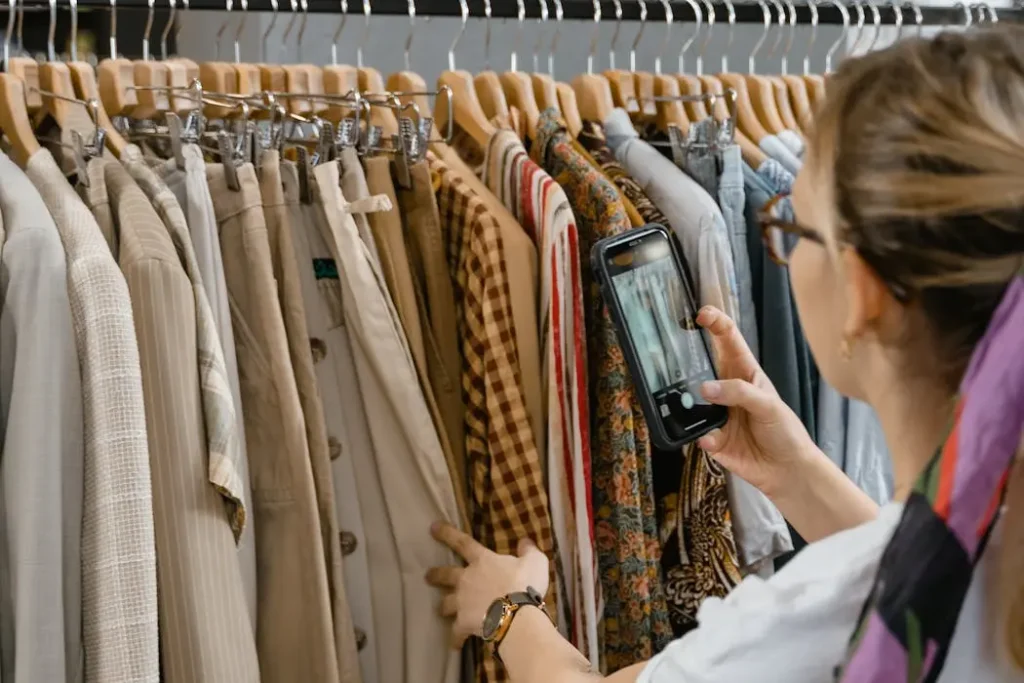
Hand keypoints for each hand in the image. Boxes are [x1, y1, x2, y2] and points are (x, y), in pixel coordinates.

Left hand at [426, 523, 549, 647]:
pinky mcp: (463, 622)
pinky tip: (456, 645)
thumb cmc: (525, 584)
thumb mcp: (535, 562)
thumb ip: (529, 551)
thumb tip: (525, 542)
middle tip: (427, 576)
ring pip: (446, 603)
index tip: (432, 528)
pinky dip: (456, 639)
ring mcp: (462, 601)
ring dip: (443, 606)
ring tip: (441, 610)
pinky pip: (456, 633)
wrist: (516, 615)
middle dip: (435, 575)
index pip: (462, 542)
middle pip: (446, 575)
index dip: (447, 533)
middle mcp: (467, 579)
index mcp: (482, 561)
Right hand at [695, 306, 818, 498]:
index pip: (728, 341)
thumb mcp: (769, 405)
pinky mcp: (711, 438)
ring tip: (693, 402)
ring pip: (692, 401)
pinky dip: (704, 436)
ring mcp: (716, 414)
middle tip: (672, 353)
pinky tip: (712, 440)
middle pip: (701, 367)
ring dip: (689, 402)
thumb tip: (706, 388)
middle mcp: (726, 390)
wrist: (787, 471)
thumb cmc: (784, 431)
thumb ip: (740, 392)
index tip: (701, 314)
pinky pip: (698, 433)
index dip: (716, 323)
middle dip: (686, 359)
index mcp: (744, 373)